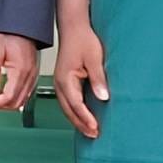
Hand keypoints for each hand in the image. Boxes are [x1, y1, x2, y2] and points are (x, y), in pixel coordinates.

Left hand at [0, 33, 38, 110]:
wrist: (21, 26)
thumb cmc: (8, 34)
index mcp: (20, 71)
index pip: (9, 97)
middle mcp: (30, 76)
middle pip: (16, 103)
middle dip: (0, 105)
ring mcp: (33, 76)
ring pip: (22, 100)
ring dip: (8, 103)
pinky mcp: (33, 74)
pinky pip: (26, 93)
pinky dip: (15, 98)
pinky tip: (5, 93)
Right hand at [54, 23, 108, 138]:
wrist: (74, 27)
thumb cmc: (83, 40)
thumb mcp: (94, 58)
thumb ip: (98, 79)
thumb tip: (103, 97)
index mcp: (65, 79)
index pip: (76, 104)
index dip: (86, 118)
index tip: (96, 128)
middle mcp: (60, 83)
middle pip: (69, 110)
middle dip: (80, 124)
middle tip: (94, 135)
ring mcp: (60, 82)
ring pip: (66, 107)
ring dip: (77, 120)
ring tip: (90, 130)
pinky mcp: (64, 81)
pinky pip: (67, 101)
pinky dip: (75, 111)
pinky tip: (83, 116)